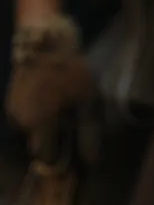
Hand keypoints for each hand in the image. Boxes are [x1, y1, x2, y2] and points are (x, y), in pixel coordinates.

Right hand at [6, 16, 93, 155]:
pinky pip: (25, 121)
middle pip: (37, 146)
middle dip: (52, 146)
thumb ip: (88, 132)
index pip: (45, 158)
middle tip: (70, 136)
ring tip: (62, 116)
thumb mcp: (87, 99)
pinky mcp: (11, 103)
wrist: (46, 42)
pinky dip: (37, 119)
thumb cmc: (69, 71)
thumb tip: (91, 162)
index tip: (72, 161)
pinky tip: (51, 107)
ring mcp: (12, 113)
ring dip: (44, 131)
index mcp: (38, 124)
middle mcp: (20, 124)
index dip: (60, 162)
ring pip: (30, 134)